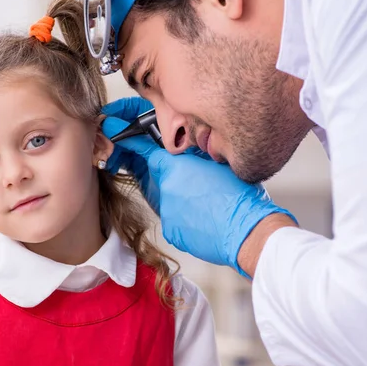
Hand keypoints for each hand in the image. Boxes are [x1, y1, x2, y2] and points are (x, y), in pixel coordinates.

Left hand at [102, 103, 295, 276]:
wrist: (248, 232)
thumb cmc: (241, 196)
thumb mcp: (219, 163)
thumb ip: (197, 156)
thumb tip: (189, 154)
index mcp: (177, 167)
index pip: (146, 150)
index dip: (133, 142)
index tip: (118, 133)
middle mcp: (166, 189)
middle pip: (158, 175)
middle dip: (167, 174)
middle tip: (189, 179)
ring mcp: (167, 212)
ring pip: (167, 198)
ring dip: (181, 197)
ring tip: (207, 202)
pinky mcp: (173, 232)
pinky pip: (174, 218)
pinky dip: (186, 216)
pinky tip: (205, 217)